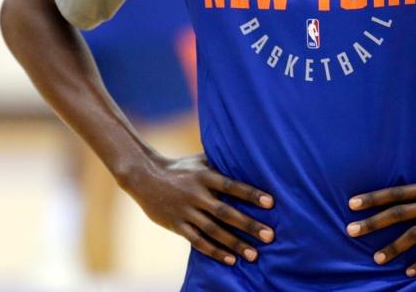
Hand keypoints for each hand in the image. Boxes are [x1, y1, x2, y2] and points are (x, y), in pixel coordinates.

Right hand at [119, 152, 274, 265]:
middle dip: (248, 224)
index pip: (231, 185)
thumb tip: (248, 156)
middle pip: (226, 212)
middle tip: (270, 236)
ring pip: (214, 231)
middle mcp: (196, 194)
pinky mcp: (177, 225)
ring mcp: (186, 211)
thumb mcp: (199, 161)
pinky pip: (197, 241)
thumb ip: (221, 162)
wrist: (145, 177)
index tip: (270, 203)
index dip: (251, 194)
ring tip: (254, 255)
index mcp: (205, 176)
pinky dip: (214, 251)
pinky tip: (231, 260)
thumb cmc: (179, 167)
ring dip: (235, 243)